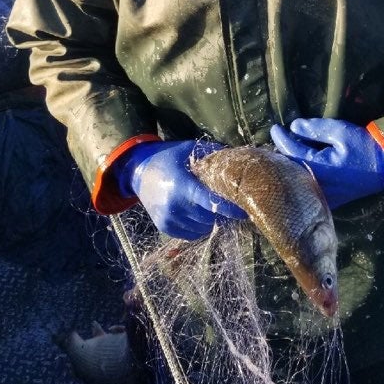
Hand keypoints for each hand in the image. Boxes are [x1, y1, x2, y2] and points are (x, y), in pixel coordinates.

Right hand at [118, 140, 245, 239]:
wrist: (137, 171)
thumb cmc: (167, 158)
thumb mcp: (188, 149)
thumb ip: (212, 153)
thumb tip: (236, 158)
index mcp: (181, 185)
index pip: (211, 202)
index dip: (230, 209)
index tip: (245, 210)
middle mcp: (174, 206)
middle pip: (209, 218)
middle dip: (222, 213)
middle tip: (228, 204)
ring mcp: (168, 219)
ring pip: (202, 229)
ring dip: (211, 221)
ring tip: (211, 207)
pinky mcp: (164, 228)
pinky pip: (191, 234)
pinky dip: (199, 226)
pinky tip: (198, 212)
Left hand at [269, 118, 383, 208]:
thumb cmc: (365, 147)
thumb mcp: (341, 131)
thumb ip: (315, 129)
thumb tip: (293, 126)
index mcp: (318, 168)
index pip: (291, 152)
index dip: (280, 138)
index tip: (274, 128)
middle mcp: (317, 185)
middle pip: (289, 170)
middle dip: (281, 154)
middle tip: (277, 140)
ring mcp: (324, 196)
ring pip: (297, 180)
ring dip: (290, 166)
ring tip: (284, 151)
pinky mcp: (331, 200)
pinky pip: (308, 188)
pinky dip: (300, 176)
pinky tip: (300, 165)